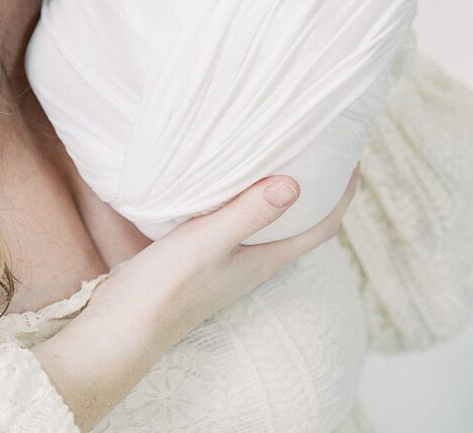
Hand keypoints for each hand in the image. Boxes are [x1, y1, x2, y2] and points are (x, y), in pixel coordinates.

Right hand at [35, 169, 358, 429]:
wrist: (121, 329)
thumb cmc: (166, 290)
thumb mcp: (207, 244)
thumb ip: (247, 214)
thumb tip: (295, 183)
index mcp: (264, 259)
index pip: (320, 227)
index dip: (343, 194)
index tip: (351, 156)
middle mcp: (253, 260)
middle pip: (299, 221)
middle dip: (316, 186)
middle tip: (317, 143)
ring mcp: (228, 260)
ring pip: (268, 220)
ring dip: (280, 189)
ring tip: (278, 151)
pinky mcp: (202, 256)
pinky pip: (237, 220)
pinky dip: (244, 196)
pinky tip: (226, 178)